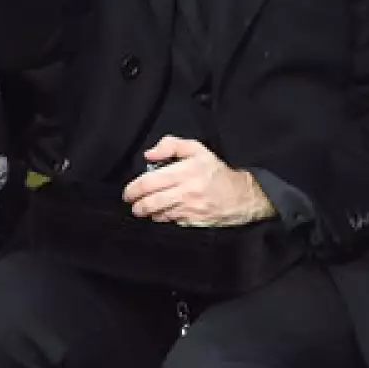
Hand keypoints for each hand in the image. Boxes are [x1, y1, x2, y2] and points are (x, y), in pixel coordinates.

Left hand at [122, 137, 276, 226]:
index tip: (129, 192)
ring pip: (158, 214)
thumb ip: (171, 145)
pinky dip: (161, 218)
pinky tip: (162, 213)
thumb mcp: (196, 150)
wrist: (240, 196)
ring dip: (147, 212)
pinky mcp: (192, 222)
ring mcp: (189, 209)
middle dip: (136, 205)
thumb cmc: (215, 172)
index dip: (134, 188)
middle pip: (150, 202)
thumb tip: (149, 154)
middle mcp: (187, 191)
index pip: (151, 181)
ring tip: (144, 208)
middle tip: (133, 203)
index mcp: (186, 171)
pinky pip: (169, 221)